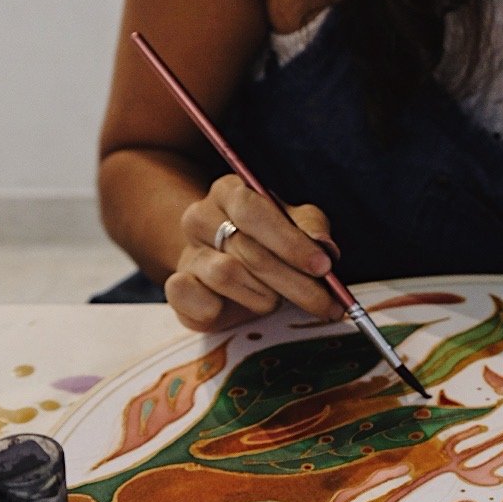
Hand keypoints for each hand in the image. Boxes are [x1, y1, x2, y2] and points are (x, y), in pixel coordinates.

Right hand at [165, 173, 345, 332]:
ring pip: (227, 275)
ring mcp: (186, 252)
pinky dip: (222, 309)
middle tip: (325, 304)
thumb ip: (311, 228)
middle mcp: (201, 217)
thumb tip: (323, 245)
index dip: (290, 241)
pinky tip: (236, 308)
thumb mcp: (295, 225)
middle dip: (294, 281)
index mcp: (229, 191)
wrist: (224, 272)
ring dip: (264, 296)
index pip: (254, 209)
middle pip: (247, 249)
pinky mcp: (177, 288)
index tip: (323, 267)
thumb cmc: (267, 243)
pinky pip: (198, 301)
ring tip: (275, 300)